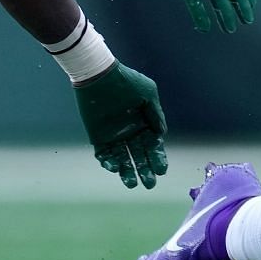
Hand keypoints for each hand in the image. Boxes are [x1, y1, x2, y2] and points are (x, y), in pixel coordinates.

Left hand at [73, 61, 168, 188]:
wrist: (99, 75)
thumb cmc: (126, 81)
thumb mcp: (147, 93)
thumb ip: (155, 114)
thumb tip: (161, 133)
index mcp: (144, 124)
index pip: (153, 146)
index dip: (158, 158)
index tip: (161, 170)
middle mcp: (131, 133)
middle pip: (139, 157)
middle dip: (145, 170)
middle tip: (149, 184)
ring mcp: (114, 136)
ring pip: (123, 159)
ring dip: (127, 172)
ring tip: (132, 184)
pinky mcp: (98, 136)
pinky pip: (104, 154)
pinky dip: (108, 162)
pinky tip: (114, 168)